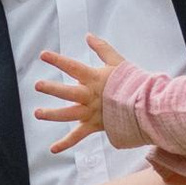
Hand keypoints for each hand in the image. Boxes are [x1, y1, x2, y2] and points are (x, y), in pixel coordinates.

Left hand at [32, 34, 123, 154]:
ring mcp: (92, 112)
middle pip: (68, 92)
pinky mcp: (95, 126)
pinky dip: (65, 143)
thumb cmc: (134, 83)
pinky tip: (53, 149)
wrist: (147, 106)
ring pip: (69, 114)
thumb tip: (88, 36)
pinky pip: (78, 136)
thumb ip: (102, 49)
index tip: (43, 55)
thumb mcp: (118, 62)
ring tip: (38, 113)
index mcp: (95, 79)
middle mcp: (90, 96)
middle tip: (38, 85)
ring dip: (52, 114)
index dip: (58, 61)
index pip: (73, 67)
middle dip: (53, 89)